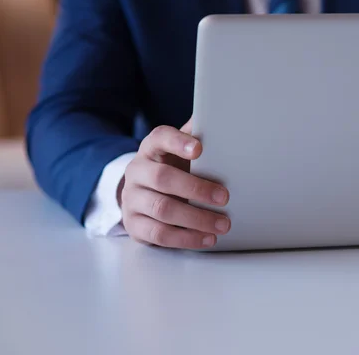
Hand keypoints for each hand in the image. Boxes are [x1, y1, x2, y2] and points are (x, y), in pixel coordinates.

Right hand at [121, 119, 230, 248]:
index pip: (160, 138)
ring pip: (162, 209)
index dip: (178, 142)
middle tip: (225, 197)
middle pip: (163, 178)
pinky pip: (159, 234)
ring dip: (196, 219)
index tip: (200, 149)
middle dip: (197, 189)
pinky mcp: (134, 225)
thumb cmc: (173, 168)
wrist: (143, 194)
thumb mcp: (182, 152)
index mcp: (151, 149)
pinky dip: (186, 238)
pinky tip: (208, 238)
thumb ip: (199, 137)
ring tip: (223, 224)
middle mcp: (137, 172)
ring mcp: (132, 199)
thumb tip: (226, 120)